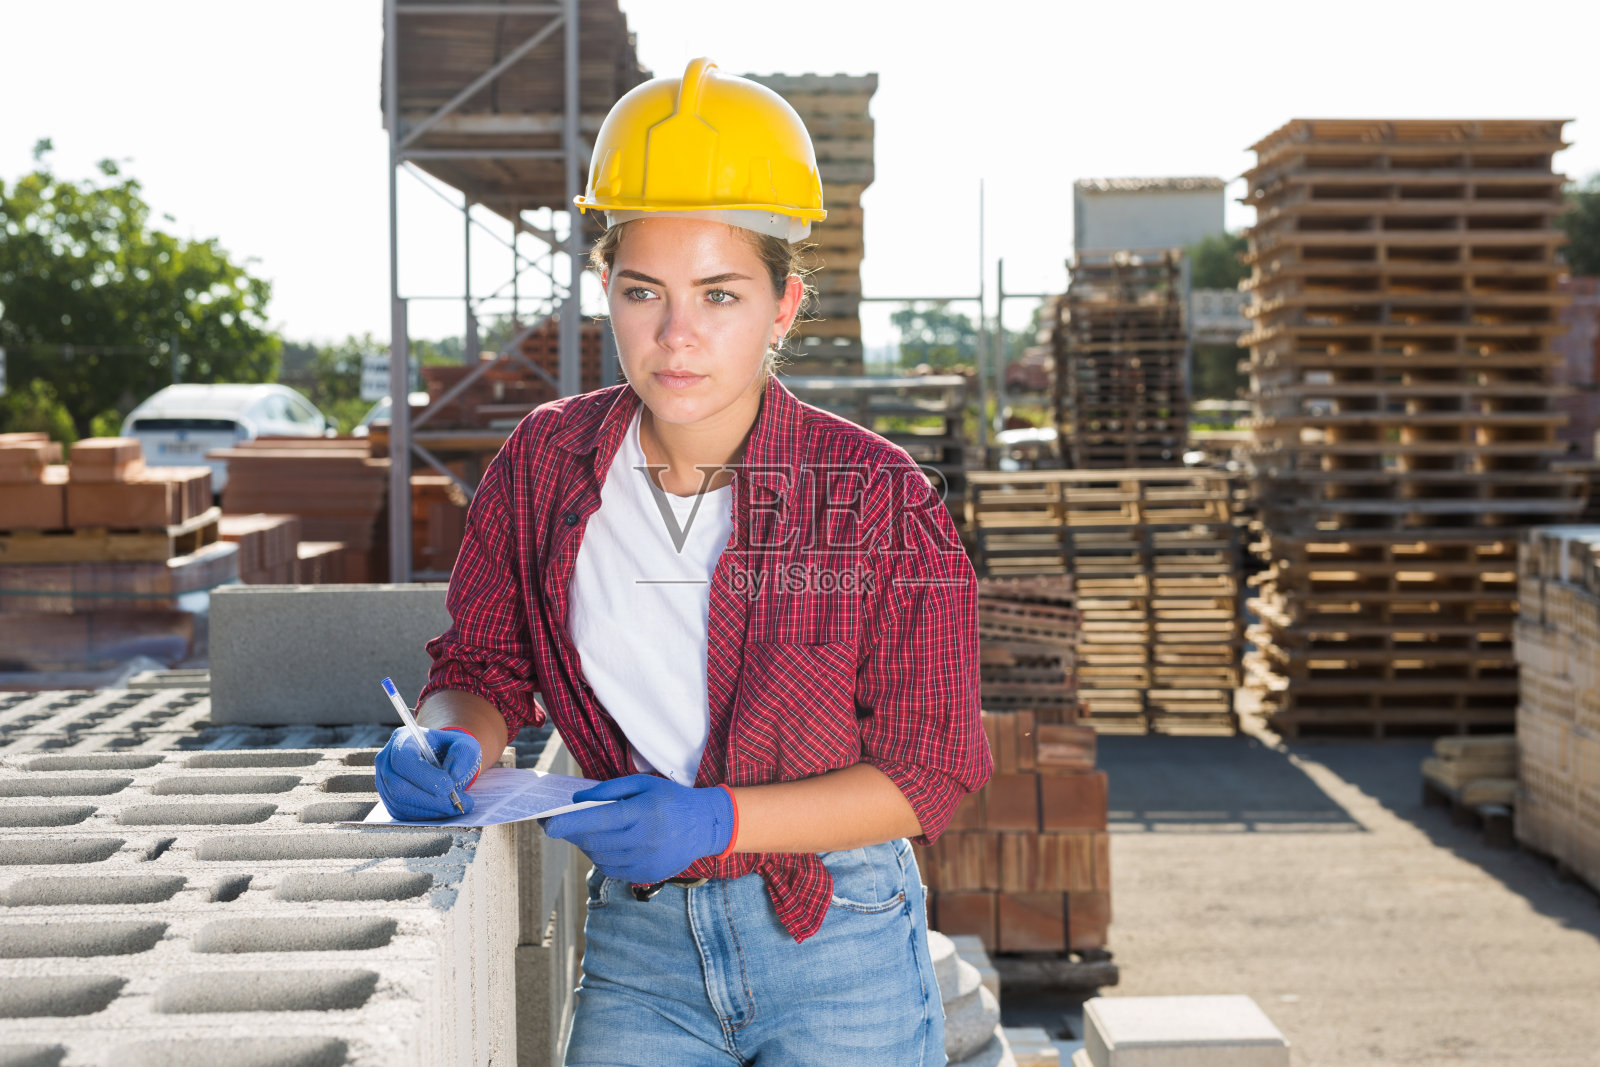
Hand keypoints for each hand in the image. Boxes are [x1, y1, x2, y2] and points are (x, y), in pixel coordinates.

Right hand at [374, 726, 479, 819]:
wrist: (443, 758)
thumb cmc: (451, 749)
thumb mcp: (464, 744)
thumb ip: (463, 753)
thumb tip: (453, 775)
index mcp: (403, 740)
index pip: (403, 760)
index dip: (425, 777)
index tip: (449, 786)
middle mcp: (387, 760)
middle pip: (398, 787)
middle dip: (430, 800)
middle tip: (457, 804)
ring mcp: (384, 782)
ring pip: (400, 803)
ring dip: (431, 809)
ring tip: (456, 807)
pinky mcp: (389, 799)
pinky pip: (403, 813)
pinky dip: (426, 815)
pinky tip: (443, 810)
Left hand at [540, 775, 735, 883]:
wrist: (705, 826)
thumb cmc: (671, 800)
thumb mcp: (643, 784)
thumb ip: (610, 789)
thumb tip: (578, 799)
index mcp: (642, 813)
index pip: (597, 820)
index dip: (569, 823)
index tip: (549, 823)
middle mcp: (643, 840)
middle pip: (593, 841)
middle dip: (572, 832)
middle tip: (560, 823)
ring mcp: (645, 861)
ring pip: (599, 857)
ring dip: (586, 845)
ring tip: (588, 831)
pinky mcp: (646, 875)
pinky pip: (611, 869)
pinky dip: (601, 857)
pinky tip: (606, 844)